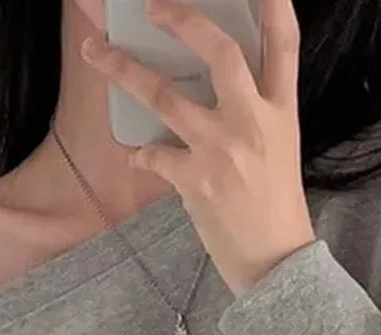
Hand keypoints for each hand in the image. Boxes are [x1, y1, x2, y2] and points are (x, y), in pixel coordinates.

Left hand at [82, 0, 315, 295]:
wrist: (276, 263)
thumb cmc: (277, 210)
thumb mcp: (281, 150)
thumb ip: (255, 114)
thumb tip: (215, 89)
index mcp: (282, 111)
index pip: (284, 44)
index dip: (274, 4)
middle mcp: (254, 122)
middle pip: (219, 52)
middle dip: (182, 20)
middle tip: (152, 7)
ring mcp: (223, 150)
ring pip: (165, 96)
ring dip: (124, 71)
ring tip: (96, 54)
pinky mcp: (197, 180)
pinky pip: (154, 155)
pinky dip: (144, 155)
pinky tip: (140, 158)